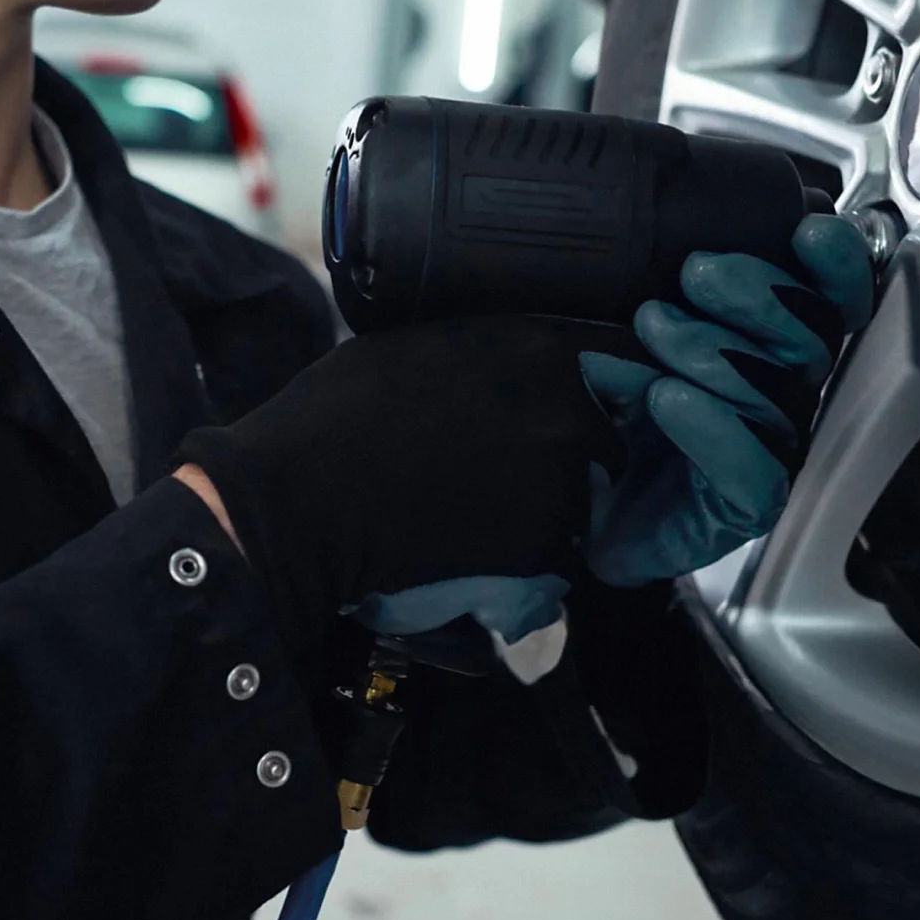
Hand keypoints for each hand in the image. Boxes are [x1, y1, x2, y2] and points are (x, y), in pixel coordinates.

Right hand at [173, 316, 639, 661]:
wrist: (297, 503)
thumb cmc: (331, 421)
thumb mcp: (408, 349)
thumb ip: (474, 354)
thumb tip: (491, 366)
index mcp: (533, 347)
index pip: (622, 358)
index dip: (610, 387)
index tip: (592, 404)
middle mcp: (563, 408)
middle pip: (606, 442)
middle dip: (572, 465)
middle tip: (505, 482)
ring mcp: (560, 482)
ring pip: (581, 508)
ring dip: (547, 520)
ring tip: (474, 525)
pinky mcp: (542, 548)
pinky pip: (555, 566)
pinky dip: (525, 572)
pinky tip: (467, 561)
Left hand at [585, 213, 873, 584]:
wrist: (592, 513)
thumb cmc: (623, 421)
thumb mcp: (629, 342)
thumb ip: (653, 298)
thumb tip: (639, 254)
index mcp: (771, 347)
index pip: (829, 300)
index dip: (836, 266)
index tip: (807, 232)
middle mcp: (783, 394)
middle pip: (808, 337)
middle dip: (757, 294)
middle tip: (696, 272)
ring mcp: (773, 449)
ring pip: (773, 393)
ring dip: (712, 351)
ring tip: (652, 327)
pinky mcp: (748, 502)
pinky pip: (750, 465)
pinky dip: (710, 425)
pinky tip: (667, 397)